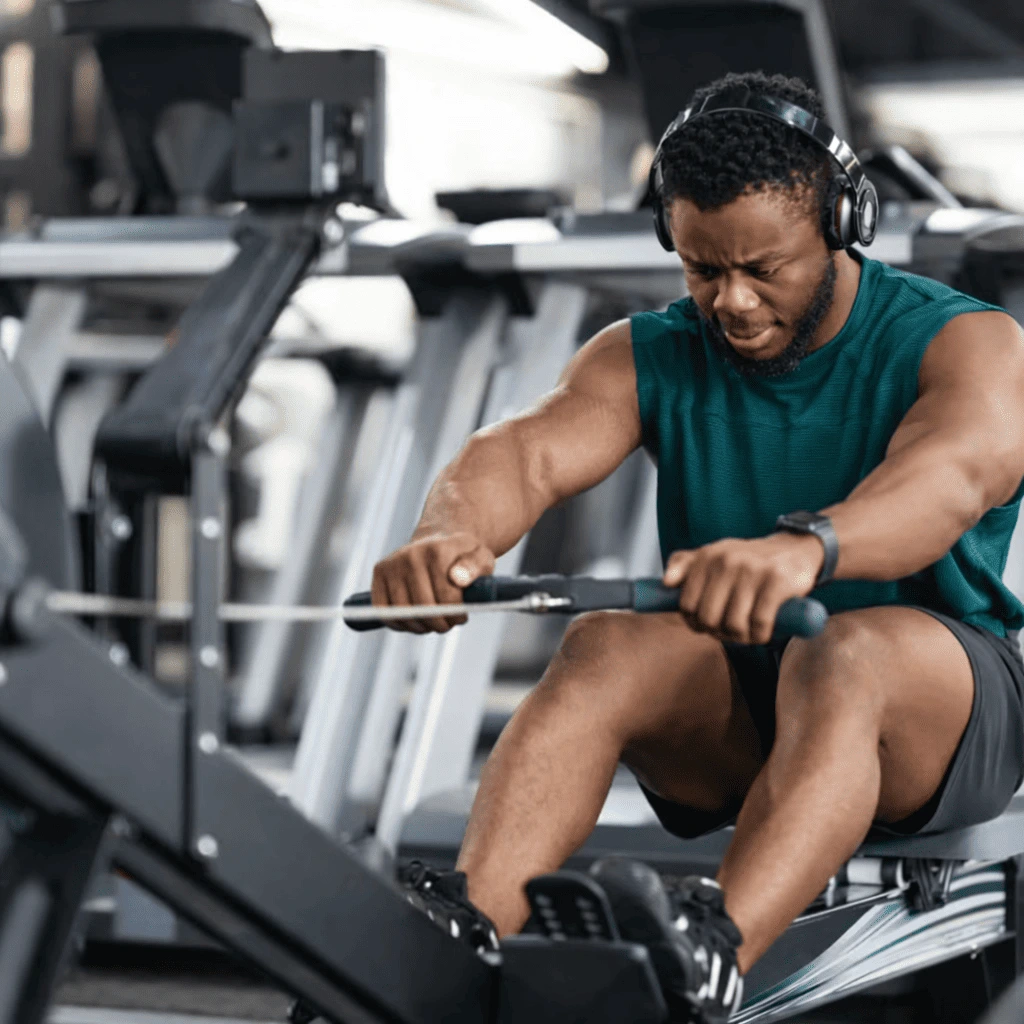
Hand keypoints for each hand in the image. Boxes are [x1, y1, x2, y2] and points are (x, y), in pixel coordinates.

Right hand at [371, 531, 495, 632]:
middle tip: (448, 624)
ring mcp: (393, 563)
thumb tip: (457, 579)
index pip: (446, 597)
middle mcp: (411, 554)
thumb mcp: (481, 557)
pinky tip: (414, 620)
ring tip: (433, 622)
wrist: (440, 540)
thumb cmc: (463, 556)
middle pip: (424, 607)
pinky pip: (383, 611)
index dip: (456, 615)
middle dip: (439, 623)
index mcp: (438, 550)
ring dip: (420, 626)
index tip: (462, 617)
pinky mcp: (379, 572)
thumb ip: (475, 567)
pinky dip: (399, 623)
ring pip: (403, 613)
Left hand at [663, 534, 824, 644]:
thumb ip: (685, 565)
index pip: (687, 604)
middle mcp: (727, 561)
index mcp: (708, 556)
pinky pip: (759, 624)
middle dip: (717, 632)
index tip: (706, 626)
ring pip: (734, 624)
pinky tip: (762, 632)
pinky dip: (760, 636)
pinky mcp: (776, 582)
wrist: (796, 548)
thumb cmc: (749, 559)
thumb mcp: (715, 554)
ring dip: (740, 638)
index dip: (694, 622)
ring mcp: (752, 570)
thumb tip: (665, 582)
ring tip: (746, 633)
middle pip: (708, 618)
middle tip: (729, 632)